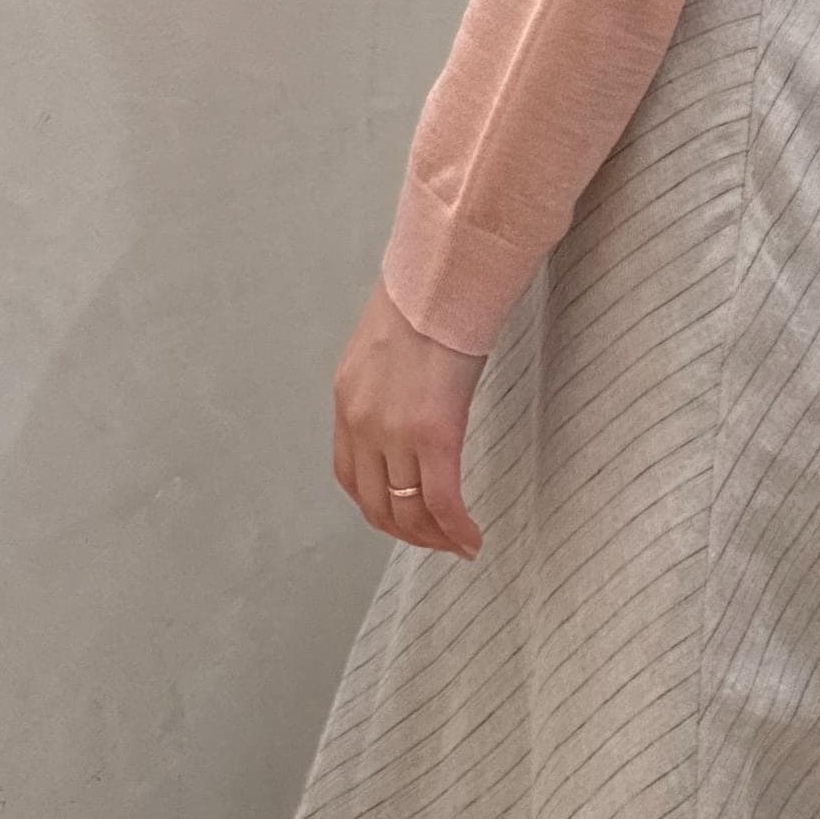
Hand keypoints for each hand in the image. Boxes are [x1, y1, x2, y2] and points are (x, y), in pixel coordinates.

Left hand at [332, 277, 486, 557]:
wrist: (444, 275)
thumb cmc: (427, 297)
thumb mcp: (386, 344)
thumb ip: (387, 382)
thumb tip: (411, 400)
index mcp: (347, 399)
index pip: (351, 477)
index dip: (379, 507)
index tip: (405, 517)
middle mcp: (363, 423)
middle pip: (377, 504)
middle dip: (408, 532)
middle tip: (437, 541)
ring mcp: (396, 432)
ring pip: (410, 510)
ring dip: (434, 537)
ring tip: (458, 544)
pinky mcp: (435, 433)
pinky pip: (443, 499)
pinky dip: (456, 528)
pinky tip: (472, 537)